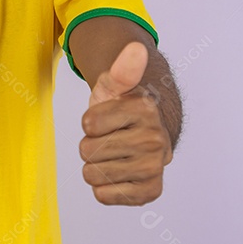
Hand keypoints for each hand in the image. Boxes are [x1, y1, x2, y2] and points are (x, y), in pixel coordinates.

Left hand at [80, 41, 171, 205]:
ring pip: (93, 174)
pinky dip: (104, 187)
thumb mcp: (114, 84)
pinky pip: (103, 195)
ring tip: (113, 154)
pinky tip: (118, 173)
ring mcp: (153, 168)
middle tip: (110, 137)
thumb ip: (120, 69)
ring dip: (96, 165)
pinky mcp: (149, 192)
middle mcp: (154, 141)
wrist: (142, 134)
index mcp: (145, 111)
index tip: (106, 117)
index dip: (89, 122)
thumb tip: (135, 48)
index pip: (88, 125)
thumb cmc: (121, 107)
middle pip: (88, 151)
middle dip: (92, 144)